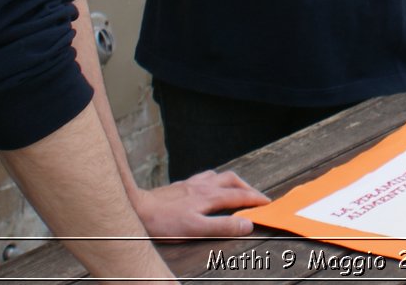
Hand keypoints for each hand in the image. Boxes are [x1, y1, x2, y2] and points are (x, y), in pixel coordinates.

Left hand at [133, 169, 269, 240]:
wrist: (137, 208)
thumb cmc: (165, 221)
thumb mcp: (196, 229)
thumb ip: (223, 226)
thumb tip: (248, 224)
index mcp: (210, 196)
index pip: (240, 195)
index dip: (256, 199)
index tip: (267, 203)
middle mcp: (203, 186)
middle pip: (232, 180)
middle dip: (247, 187)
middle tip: (255, 196)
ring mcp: (191, 184)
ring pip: (218, 176)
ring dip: (231, 181)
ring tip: (236, 188)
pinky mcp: (180, 186)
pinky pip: (202, 177)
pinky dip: (213, 180)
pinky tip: (207, 187)